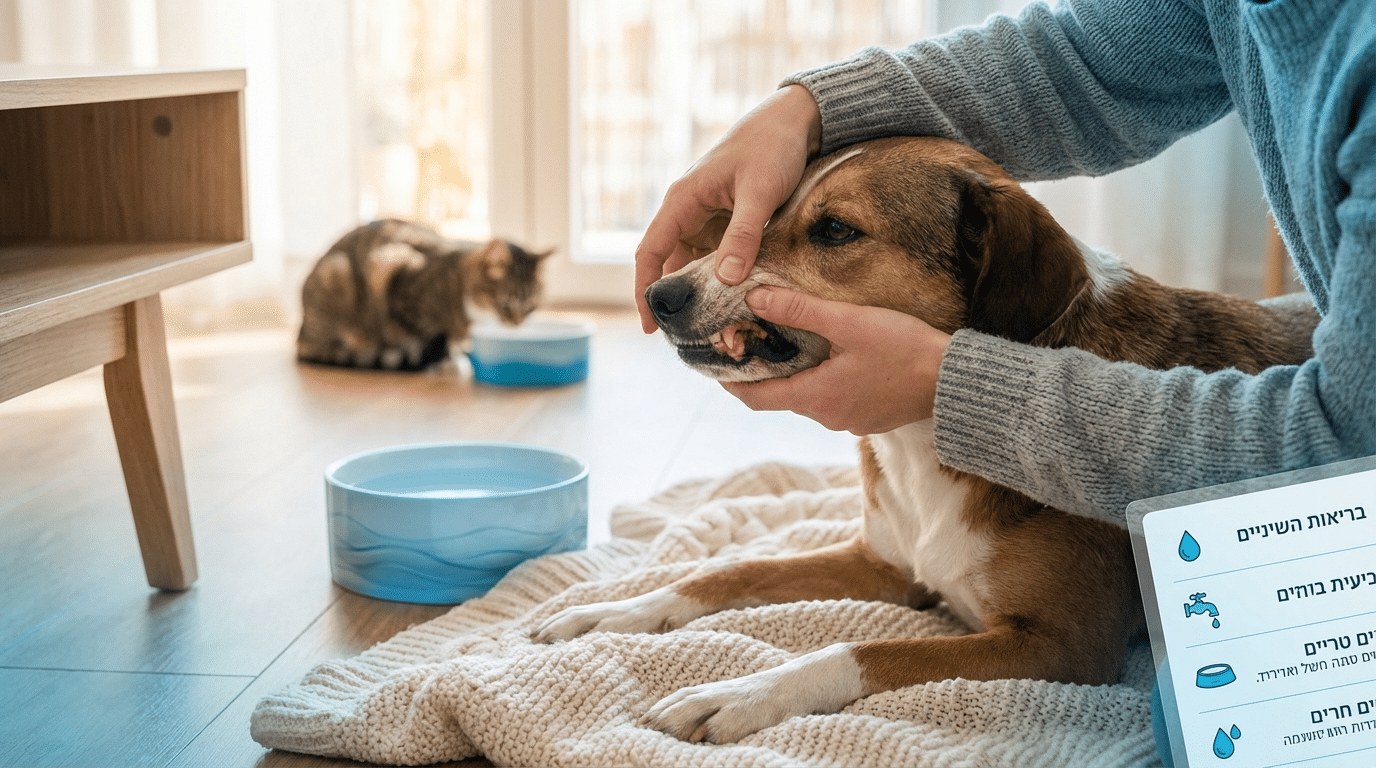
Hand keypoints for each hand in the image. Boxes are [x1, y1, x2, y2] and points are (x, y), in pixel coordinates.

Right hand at [634, 85, 821, 332]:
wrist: (794, 120)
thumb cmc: (772, 147)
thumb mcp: (759, 192)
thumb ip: (743, 236)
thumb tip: (726, 280)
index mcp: (683, 201)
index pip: (651, 252)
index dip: (646, 291)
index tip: (651, 326)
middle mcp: (689, 211)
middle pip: (671, 264)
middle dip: (676, 299)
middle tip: (687, 337)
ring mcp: (709, 217)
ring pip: (696, 263)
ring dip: (702, 291)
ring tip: (712, 326)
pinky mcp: (729, 221)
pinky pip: (719, 256)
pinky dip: (723, 278)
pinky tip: (735, 300)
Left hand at [722, 287, 950, 434]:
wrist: (956, 383)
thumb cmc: (906, 349)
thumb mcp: (848, 322)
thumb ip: (799, 309)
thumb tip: (754, 296)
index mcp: (816, 397)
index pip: (756, 398)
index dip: (731, 382)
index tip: (715, 365)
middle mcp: (828, 417)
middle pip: (782, 396)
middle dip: (765, 371)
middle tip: (752, 342)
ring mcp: (851, 422)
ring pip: (811, 397)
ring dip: (797, 374)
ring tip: (790, 342)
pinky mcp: (871, 417)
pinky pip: (836, 400)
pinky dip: (823, 380)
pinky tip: (833, 356)